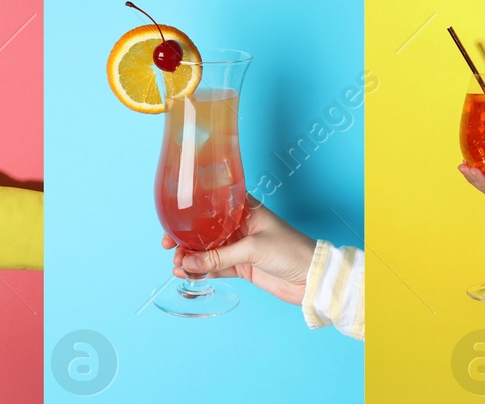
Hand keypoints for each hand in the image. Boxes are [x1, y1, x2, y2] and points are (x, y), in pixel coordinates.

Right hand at [163, 201, 316, 304]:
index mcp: (245, 210)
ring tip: (179, 266)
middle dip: (186, 239)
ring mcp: (239, 248)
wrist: (313, 278)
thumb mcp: (252, 249)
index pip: (211, 205)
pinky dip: (201, 270)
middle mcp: (239, 226)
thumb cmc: (291, 250)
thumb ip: (218, 256)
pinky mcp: (242, 267)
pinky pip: (215, 267)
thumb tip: (187, 261)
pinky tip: (188, 273)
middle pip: (204, 230)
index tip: (172, 223)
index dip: (190, 213)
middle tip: (171, 249)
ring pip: (207, 251)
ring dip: (191, 257)